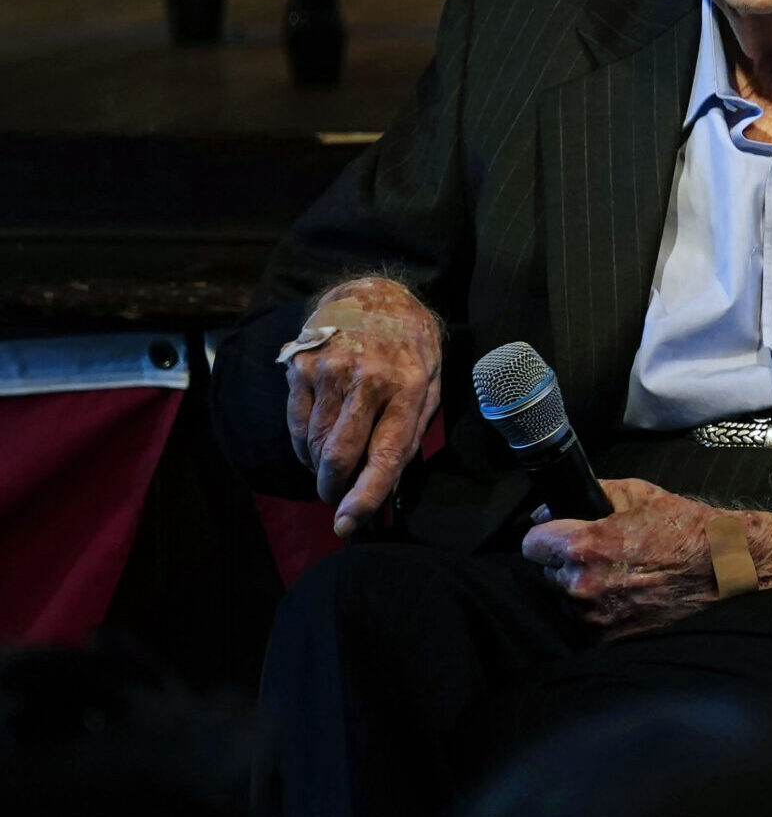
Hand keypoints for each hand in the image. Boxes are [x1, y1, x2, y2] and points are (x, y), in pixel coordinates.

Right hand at [288, 276, 441, 536]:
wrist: (374, 293)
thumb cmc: (409, 347)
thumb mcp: (430, 383)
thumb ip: (410, 432)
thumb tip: (386, 484)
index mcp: (409, 387)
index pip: (385, 455)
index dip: (364, 496)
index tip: (347, 524)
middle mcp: (368, 379)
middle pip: (339, 455)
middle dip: (333, 488)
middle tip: (335, 497)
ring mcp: (330, 371)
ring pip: (314, 444)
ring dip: (318, 467)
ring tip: (331, 464)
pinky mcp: (301, 365)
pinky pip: (296, 424)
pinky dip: (303, 445)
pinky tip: (316, 443)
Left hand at [522, 478, 771, 637]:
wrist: (726, 569)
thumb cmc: (687, 530)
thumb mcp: (639, 494)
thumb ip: (591, 495)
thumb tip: (553, 507)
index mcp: (584, 547)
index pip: (530, 544)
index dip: (547, 535)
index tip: (559, 535)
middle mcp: (583, 586)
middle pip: (549, 573)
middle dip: (568, 562)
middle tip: (603, 553)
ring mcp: (596, 617)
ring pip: (568, 599)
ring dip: (585, 588)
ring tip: (622, 574)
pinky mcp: (611, 638)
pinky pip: (589, 621)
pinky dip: (603, 609)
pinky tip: (630, 594)